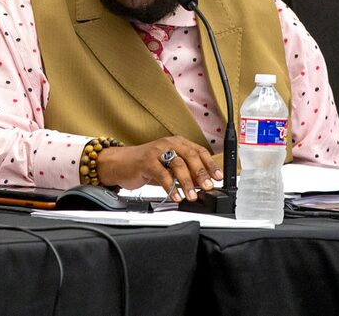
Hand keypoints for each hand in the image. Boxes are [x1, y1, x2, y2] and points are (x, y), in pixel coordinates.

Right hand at [97, 137, 223, 201]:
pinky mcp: (146, 161)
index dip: (210, 164)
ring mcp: (157, 151)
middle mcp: (169, 144)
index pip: (199, 151)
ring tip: (192, 196)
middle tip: (208, 187)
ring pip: (178, 164)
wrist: (119, 163)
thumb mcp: (168, 166)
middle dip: (202, 173)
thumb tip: (202, 184)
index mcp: (177, 142)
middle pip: (191, 156)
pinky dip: (171, 187)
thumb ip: (183, 173)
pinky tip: (175, 196)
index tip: (218, 177)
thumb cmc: (145, 164)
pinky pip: (162, 174)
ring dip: (188, 182)